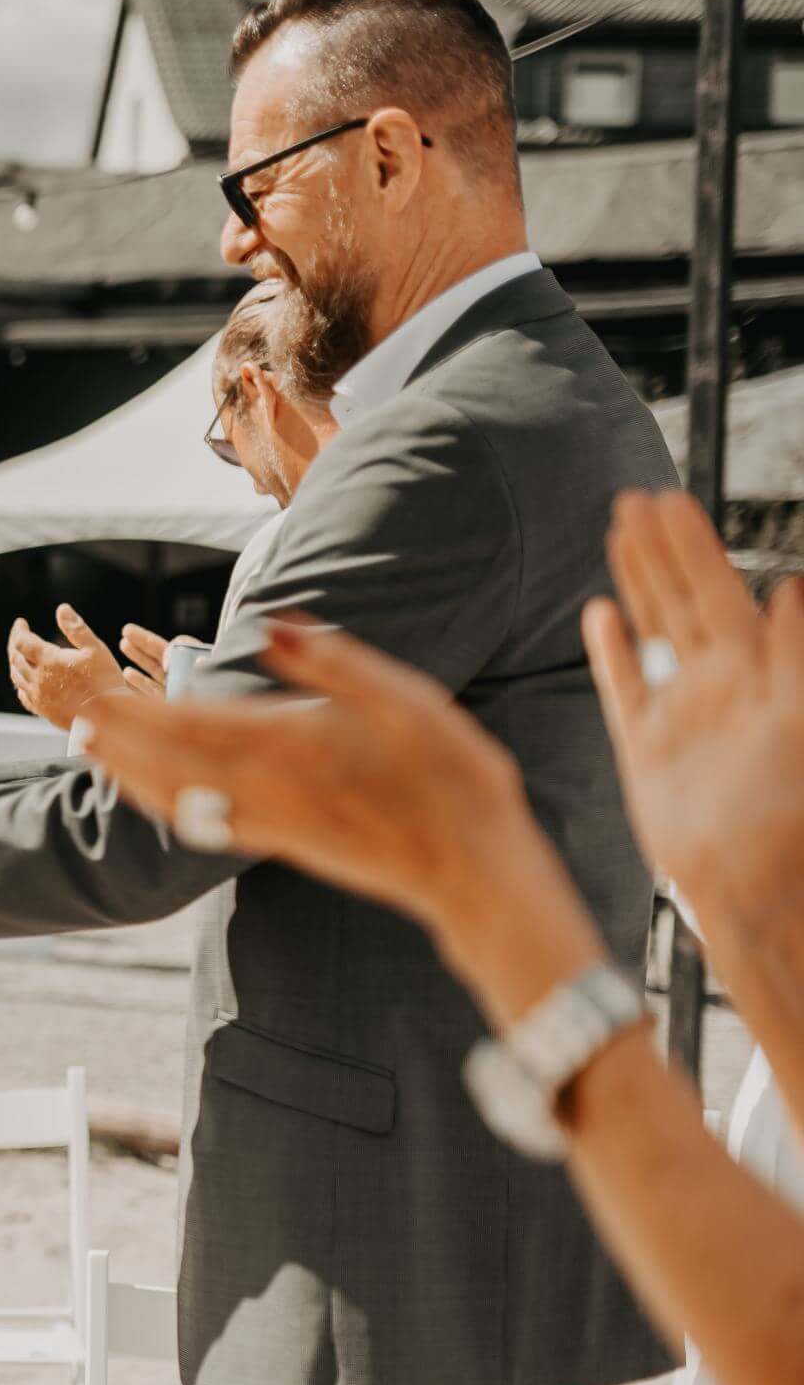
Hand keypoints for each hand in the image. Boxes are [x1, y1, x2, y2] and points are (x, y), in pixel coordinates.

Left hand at [8, 605, 131, 729]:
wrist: (108, 718)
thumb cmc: (105, 681)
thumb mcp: (95, 649)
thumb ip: (77, 629)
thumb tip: (62, 609)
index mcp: (49, 661)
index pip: (22, 641)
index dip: (18, 630)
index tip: (20, 622)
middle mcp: (38, 679)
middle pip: (15, 658)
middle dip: (14, 643)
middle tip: (18, 634)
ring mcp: (38, 696)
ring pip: (17, 676)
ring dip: (15, 662)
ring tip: (18, 653)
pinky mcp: (42, 710)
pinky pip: (24, 694)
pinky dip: (21, 682)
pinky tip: (25, 681)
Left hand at [77, 618, 539, 927]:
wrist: (469, 868)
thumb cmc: (451, 778)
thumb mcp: (408, 702)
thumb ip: (334, 663)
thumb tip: (275, 625)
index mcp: (294, 745)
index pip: (195, 723)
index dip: (140, 711)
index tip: (98, 694)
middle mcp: (270, 787)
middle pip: (172, 762)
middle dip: (121, 741)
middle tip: (75, 718)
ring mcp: (272, 821)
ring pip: (180, 796)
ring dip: (131, 772)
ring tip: (95, 749)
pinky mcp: (281, 843)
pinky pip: (205, 822)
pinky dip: (167, 803)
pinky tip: (152, 794)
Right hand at [587, 491, 803, 932]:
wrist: (747, 885)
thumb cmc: (787, 816)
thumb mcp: (799, 725)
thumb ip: (796, 656)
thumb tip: (793, 587)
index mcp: (753, 673)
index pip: (717, 593)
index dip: (693, 548)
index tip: (670, 501)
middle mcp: (717, 683)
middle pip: (683, 601)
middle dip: (661, 550)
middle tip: (637, 499)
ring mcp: (681, 711)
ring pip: (653, 631)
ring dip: (635, 584)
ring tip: (618, 537)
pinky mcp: (647, 748)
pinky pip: (623, 688)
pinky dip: (611, 652)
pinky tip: (599, 618)